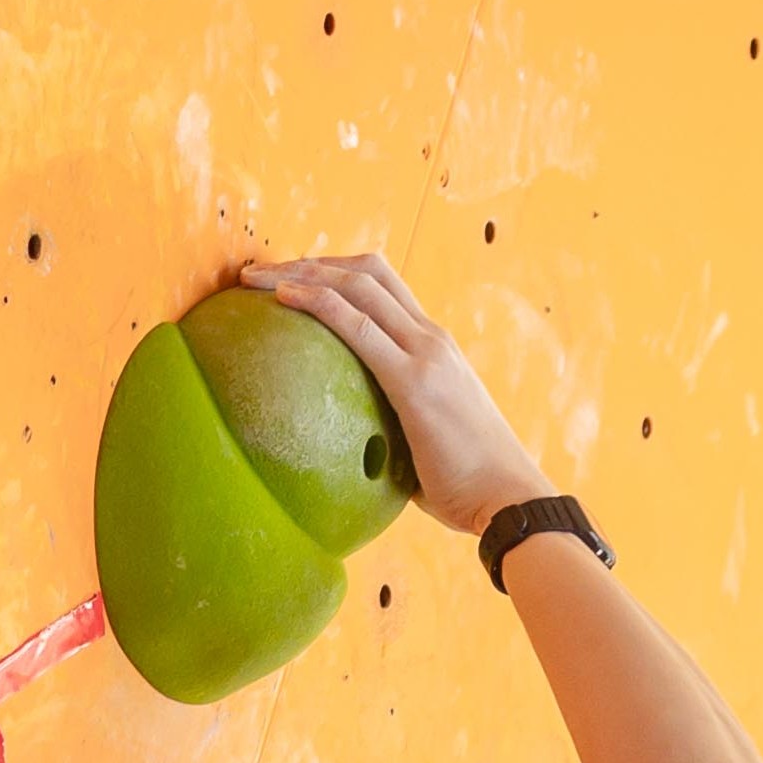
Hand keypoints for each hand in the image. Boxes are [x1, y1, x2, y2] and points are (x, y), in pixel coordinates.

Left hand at [242, 252, 547, 536]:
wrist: (510, 500)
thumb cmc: (467, 489)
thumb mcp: (423, 446)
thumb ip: (392, 431)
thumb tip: (351, 454)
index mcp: (436, 348)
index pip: (383, 288)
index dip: (334, 274)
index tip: (291, 283)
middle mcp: (432, 337)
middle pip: (366, 271)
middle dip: (308, 262)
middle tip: (260, 274)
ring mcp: (426, 352)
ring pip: (357, 285)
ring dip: (300, 273)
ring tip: (253, 279)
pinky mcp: (415, 379)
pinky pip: (355, 326)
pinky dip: (315, 303)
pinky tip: (280, 301)